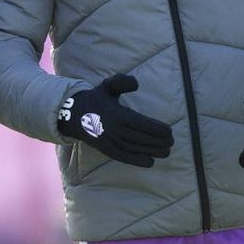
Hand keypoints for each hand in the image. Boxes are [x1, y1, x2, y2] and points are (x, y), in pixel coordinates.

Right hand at [57, 74, 173, 167]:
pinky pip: (124, 157)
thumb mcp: (108, 85)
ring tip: (166, 152)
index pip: (142, 124)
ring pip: (135, 149)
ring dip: (153, 151)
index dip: (157, 129)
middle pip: (141, 138)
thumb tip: (136, 84)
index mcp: (117, 114)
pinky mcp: (107, 150)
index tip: (169, 132)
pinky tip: (150, 162)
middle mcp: (115, 129)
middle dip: (159, 142)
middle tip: (171, 142)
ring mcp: (110, 141)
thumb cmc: (96, 99)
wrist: (73, 115)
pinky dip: (137, 161)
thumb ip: (122, 81)